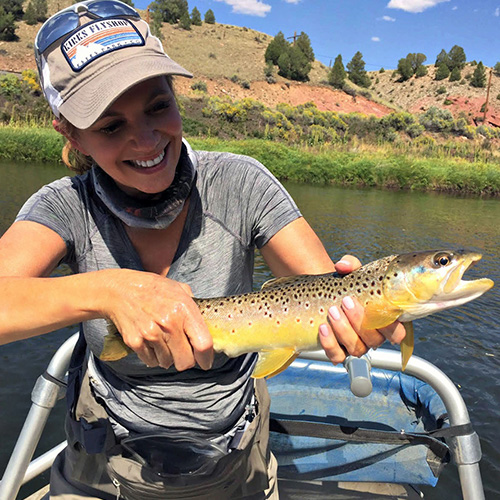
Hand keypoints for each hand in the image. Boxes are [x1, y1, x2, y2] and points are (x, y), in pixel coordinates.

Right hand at [98, 269, 212, 370]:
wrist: (119, 290)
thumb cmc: (152, 289)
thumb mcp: (179, 289)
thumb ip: (194, 307)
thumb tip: (205, 326)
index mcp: (184, 309)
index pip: (203, 344)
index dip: (206, 358)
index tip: (206, 362)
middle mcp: (169, 323)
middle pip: (185, 361)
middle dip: (186, 360)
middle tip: (182, 352)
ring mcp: (151, 334)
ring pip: (168, 363)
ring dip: (168, 357)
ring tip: (163, 340)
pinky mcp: (135, 342)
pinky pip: (151, 361)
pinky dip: (153, 356)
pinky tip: (151, 341)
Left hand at [318, 255, 405, 364]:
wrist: (324, 295)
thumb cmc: (346, 285)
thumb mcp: (351, 273)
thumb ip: (351, 265)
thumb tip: (342, 266)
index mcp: (384, 321)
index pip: (398, 333)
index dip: (389, 325)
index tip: (373, 306)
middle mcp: (373, 336)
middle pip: (375, 341)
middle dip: (360, 322)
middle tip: (345, 302)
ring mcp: (356, 345)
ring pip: (357, 349)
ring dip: (343, 331)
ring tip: (331, 311)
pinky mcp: (338, 351)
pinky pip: (337, 356)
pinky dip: (329, 344)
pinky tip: (322, 328)